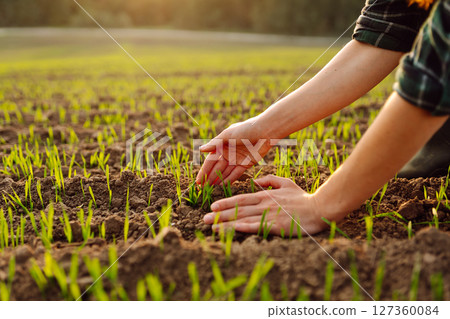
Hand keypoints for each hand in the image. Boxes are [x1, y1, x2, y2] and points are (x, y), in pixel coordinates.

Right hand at [196, 116, 272, 184]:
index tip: (198, 181)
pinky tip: (223, 187)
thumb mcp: (227, 135)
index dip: (204, 171)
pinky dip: (230, 180)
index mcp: (221, 145)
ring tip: (211, 190)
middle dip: (210, 178)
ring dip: (218, 181)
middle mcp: (228, 153)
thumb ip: (214, 144)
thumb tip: (201, 150)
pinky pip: (236, 174)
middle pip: (217, 168)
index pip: (210, 161)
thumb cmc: (244, 129)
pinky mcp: (246, 164)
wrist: (264, 131)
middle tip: (203, 189)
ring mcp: (237, 159)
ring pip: (225, 172)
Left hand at [203, 175, 327, 235]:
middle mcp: (264, 204)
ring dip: (225, 223)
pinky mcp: (275, 226)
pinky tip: (230, 230)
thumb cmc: (302, 197)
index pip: (241, 199)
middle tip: (204, 220)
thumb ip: (269, 180)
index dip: (225, 203)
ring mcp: (268, 214)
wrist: (319, 208)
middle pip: (237, 209)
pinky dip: (240, 228)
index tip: (212, 207)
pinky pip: (254, 227)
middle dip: (219, 214)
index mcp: (265, 195)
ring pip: (242, 218)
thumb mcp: (285, 183)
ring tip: (211, 227)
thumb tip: (255, 181)